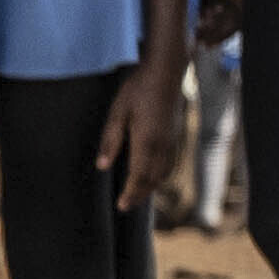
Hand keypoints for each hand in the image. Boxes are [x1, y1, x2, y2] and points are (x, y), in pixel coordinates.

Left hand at [103, 48, 186, 205]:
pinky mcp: (176, 135)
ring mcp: (172, 141)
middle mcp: (162, 146)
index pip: (138, 176)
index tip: (122, 206)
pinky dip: (161, 175)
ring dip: (151, 187)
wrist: (166, 72)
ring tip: (139, 195)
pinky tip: (155, 175)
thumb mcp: (118, 112)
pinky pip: (170, 163)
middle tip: (127, 206)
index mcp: (146, 142)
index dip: (130, 194)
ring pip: (163, 173)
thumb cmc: (138, 89)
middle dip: (140, 195)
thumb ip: (111, 141)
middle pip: (152, 179)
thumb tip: (102, 166)